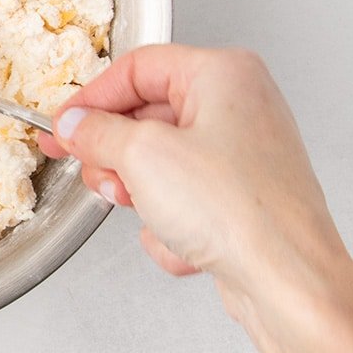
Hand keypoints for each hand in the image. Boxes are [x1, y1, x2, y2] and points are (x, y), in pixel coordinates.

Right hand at [38, 45, 352, 319]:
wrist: (290, 284)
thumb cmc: (240, 212)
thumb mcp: (142, 156)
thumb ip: (96, 131)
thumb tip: (75, 123)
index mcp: (223, 74)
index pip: (135, 68)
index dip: (90, 99)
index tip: (62, 126)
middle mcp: (240, 106)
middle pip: (145, 116)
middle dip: (116, 155)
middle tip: (99, 175)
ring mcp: (243, 154)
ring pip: (159, 162)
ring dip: (141, 194)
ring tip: (149, 213)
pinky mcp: (241, 197)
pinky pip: (182, 200)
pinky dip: (172, 224)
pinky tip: (186, 242)